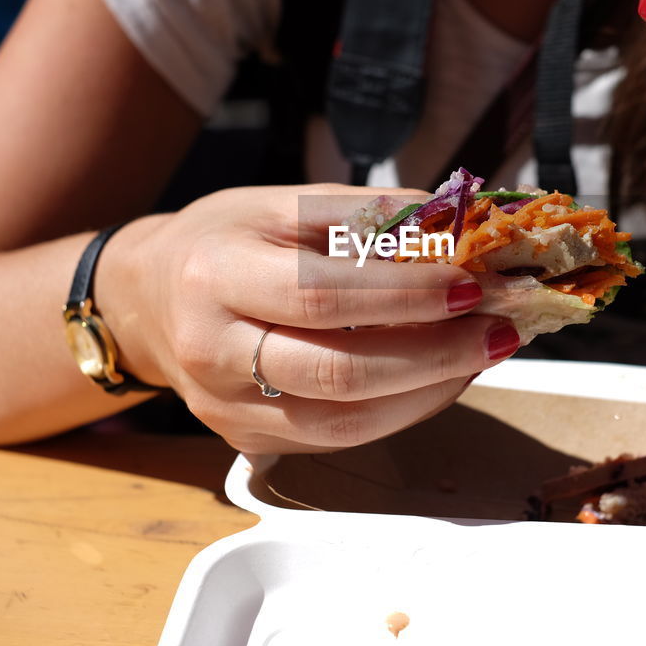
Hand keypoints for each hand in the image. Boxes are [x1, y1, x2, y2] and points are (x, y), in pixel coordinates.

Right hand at [99, 184, 517, 453]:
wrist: (146, 299)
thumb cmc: (225, 239)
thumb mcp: (281, 205)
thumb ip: (364, 217)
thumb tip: (459, 225)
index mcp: (216, 273)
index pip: (324, 294)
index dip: (407, 294)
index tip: (473, 282)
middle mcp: (211, 348)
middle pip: (336, 372)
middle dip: (434, 353)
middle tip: (500, 328)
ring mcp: (225, 406)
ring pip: (343, 422)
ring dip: (430, 391)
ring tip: (483, 353)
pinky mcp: (244, 439)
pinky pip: (337, 438)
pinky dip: (402, 410)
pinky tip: (442, 378)